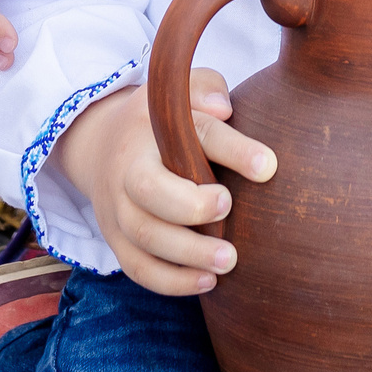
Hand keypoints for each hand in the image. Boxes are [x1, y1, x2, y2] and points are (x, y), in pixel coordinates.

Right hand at [51, 70, 278, 296]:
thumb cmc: (161, 123)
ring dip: (187, 254)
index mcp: (148, 128)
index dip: (231, 149)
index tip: (268, 166)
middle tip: (229, 208)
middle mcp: (126, 170)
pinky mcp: (117, 241)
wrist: (103, 148)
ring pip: (144, 237)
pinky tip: (207, 282)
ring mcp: (117, 210)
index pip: (192, 134)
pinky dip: (171, 282)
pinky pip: (138, 269)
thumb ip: (206, 89)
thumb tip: (224, 107)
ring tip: (229, 261)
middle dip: (190, 206)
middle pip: (148, 191)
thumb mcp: (180, 93)